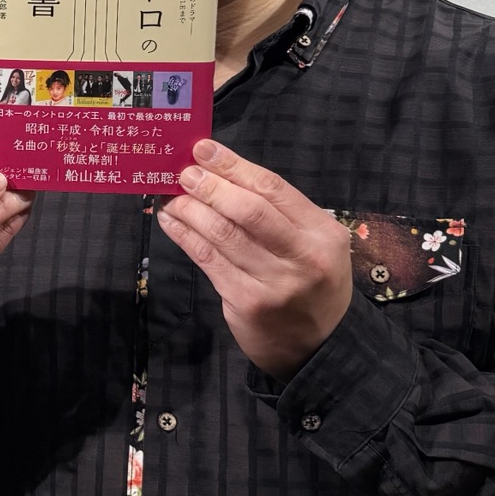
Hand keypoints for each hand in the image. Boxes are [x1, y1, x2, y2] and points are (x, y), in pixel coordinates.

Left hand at [157, 139, 350, 378]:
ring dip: (190, 210)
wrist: (319, 346)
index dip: (234, 165)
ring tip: (171, 196)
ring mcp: (274, 283)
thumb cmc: (311, 283)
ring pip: (223, 235)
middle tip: (184, 172)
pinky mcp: (246, 302)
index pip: (273, 189)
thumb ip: (277, 213)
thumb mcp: (313, 244)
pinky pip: (208, 260)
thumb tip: (220, 174)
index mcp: (322, 233)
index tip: (203, 149)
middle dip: (210, 186)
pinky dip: (185, 237)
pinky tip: (171, 222)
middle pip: (248, 210)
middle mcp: (302, 256)